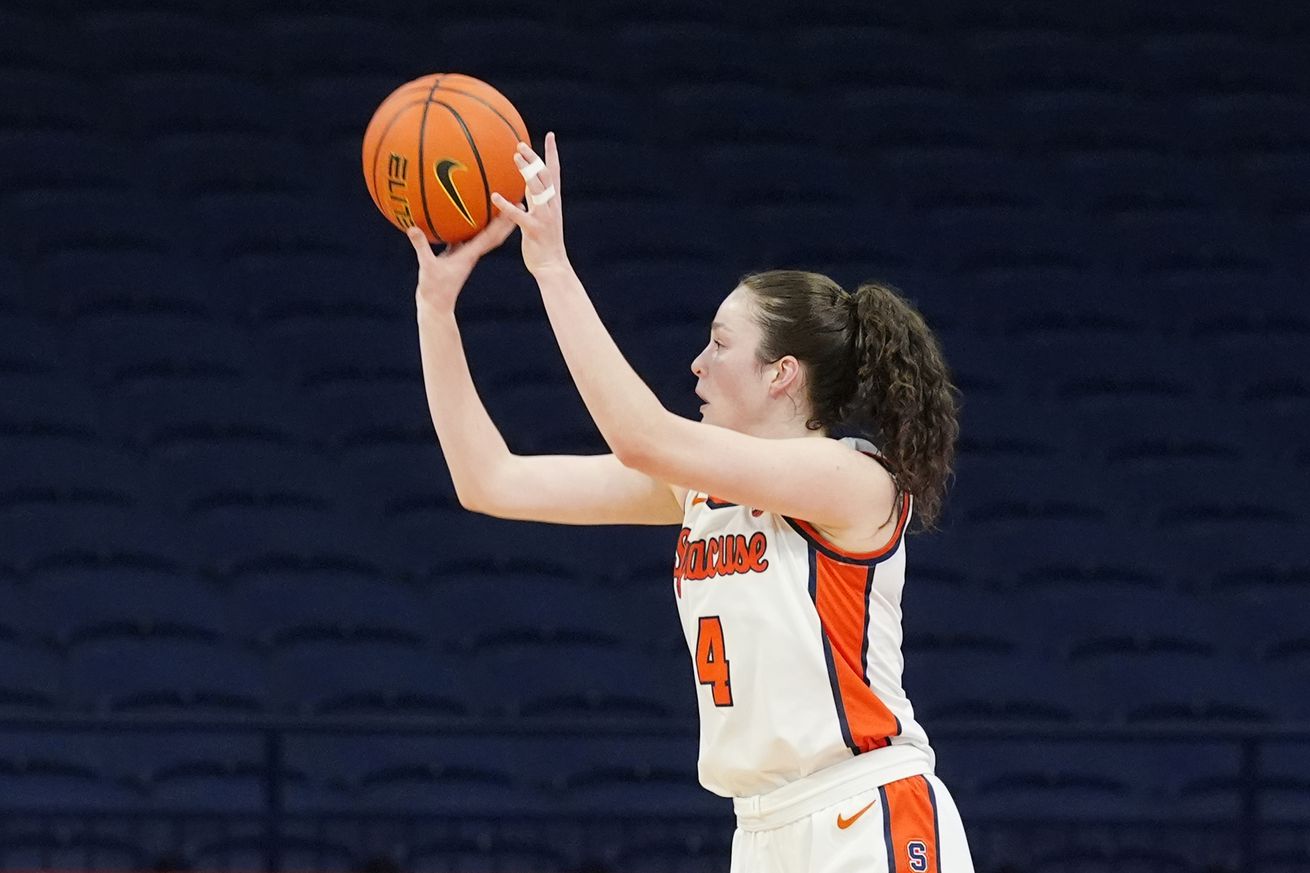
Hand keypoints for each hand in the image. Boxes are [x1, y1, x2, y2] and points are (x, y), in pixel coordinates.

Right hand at [407, 212, 516, 315]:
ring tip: (496, 204)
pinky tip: (460, 214)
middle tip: (517, 202)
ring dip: (490, 221)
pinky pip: (463, 236)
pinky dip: (465, 226)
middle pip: (493, 234)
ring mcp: (464, 255)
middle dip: (505, 220)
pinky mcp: (455, 256)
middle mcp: (471, 254)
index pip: (491, 236)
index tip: (514, 207)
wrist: (435, 307)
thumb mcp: (427, 266)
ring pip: (481, 234)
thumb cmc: (434, 290)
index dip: (503, 222)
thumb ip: (421, 247)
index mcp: (470, 255)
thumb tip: (413, 227)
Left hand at [491, 132, 570, 276]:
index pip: (554, 172)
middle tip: (520, 144)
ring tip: (515, 157)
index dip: (552, 154)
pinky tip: (495, 196)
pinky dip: (507, 205)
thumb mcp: (541, 216)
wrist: (552, 266)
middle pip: (545, 176)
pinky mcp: (534, 230)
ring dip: (527, 171)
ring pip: (538, 189)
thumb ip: (534, 199)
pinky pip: (519, 215)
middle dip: (534, 158)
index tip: (550, 136)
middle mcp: (551, 206)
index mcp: (553, 202)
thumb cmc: (543, 242)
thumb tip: (525, 184)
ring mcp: (545, 217)